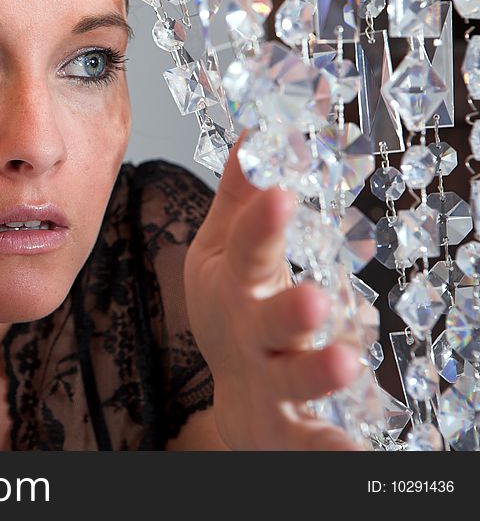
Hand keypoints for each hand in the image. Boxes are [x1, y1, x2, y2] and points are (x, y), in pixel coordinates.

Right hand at [184, 137, 364, 449]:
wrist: (233, 392)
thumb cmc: (231, 310)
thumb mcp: (224, 249)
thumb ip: (242, 197)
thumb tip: (256, 130)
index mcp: (234, 284)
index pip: (247, 249)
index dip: (259, 223)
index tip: (280, 189)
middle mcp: (249, 334)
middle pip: (263, 323)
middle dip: (284, 310)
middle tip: (315, 298)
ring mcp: (267, 382)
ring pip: (286, 383)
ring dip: (313, 374)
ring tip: (349, 363)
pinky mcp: (285, 428)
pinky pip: (307, 443)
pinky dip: (328, 452)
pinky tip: (358, 452)